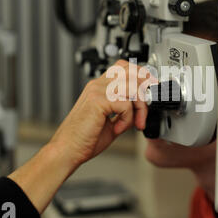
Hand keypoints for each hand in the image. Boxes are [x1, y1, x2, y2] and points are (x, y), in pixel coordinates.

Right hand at [9, 60, 152, 213]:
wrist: (67, 150)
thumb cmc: (85, 139)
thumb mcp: (111, 121)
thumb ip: (125, 111)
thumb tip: (143, 108)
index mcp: (99, 87)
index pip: (123, 67)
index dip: (140, 75)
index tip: (150, 89)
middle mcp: (97, 85)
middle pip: (130, 71)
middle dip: (145, 87)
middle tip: (149, 106)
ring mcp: (97, 91)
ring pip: (132, 86)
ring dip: (140, 107)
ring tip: (135, 124)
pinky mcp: (97, 101)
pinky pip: (125, 103)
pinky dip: (128, 119)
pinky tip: (119, 129)